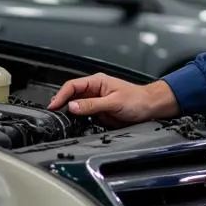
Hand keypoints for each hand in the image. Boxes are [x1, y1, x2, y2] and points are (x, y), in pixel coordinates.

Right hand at [47, 73, 179, 126]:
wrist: (151, 108)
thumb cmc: (138, 100)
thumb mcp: (114, 102)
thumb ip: (92, 104)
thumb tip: (73, 106)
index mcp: (97, 81)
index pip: (72, 86)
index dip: (60, 96)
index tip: (53, 106)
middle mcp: (95, 90)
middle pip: (71, 96)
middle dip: (62, 104)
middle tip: (54, 114)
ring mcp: (96, 102)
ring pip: (76, 107)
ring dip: (69, 113)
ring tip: (61, 120)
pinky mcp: (99, 112)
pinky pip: (84, 116)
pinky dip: (78, 120)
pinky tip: (75, 124)